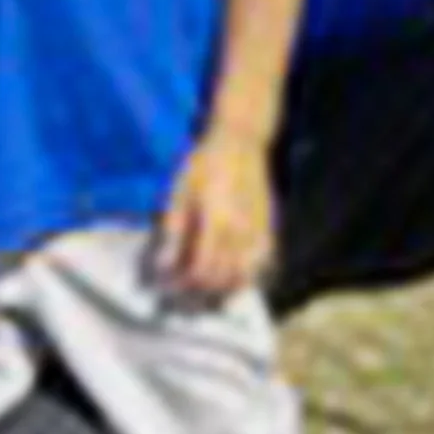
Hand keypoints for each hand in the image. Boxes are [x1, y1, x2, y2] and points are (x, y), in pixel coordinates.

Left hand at [157, 130, 274, 300]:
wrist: (241, 142)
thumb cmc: (204, 163)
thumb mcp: (180, 191)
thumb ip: (173, 230)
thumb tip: (164, 265)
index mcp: (216, 221)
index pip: (203, 269)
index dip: (185, 284)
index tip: (169, 285)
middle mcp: (241, 232)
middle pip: (223, 278)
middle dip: (201, 292)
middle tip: (183, 292)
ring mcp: (258, 231)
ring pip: (246, 277)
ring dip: (225, 290)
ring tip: (206, 290)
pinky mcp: (268, 228)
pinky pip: (264, 264)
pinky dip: (250, 278)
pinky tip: (235, 279)